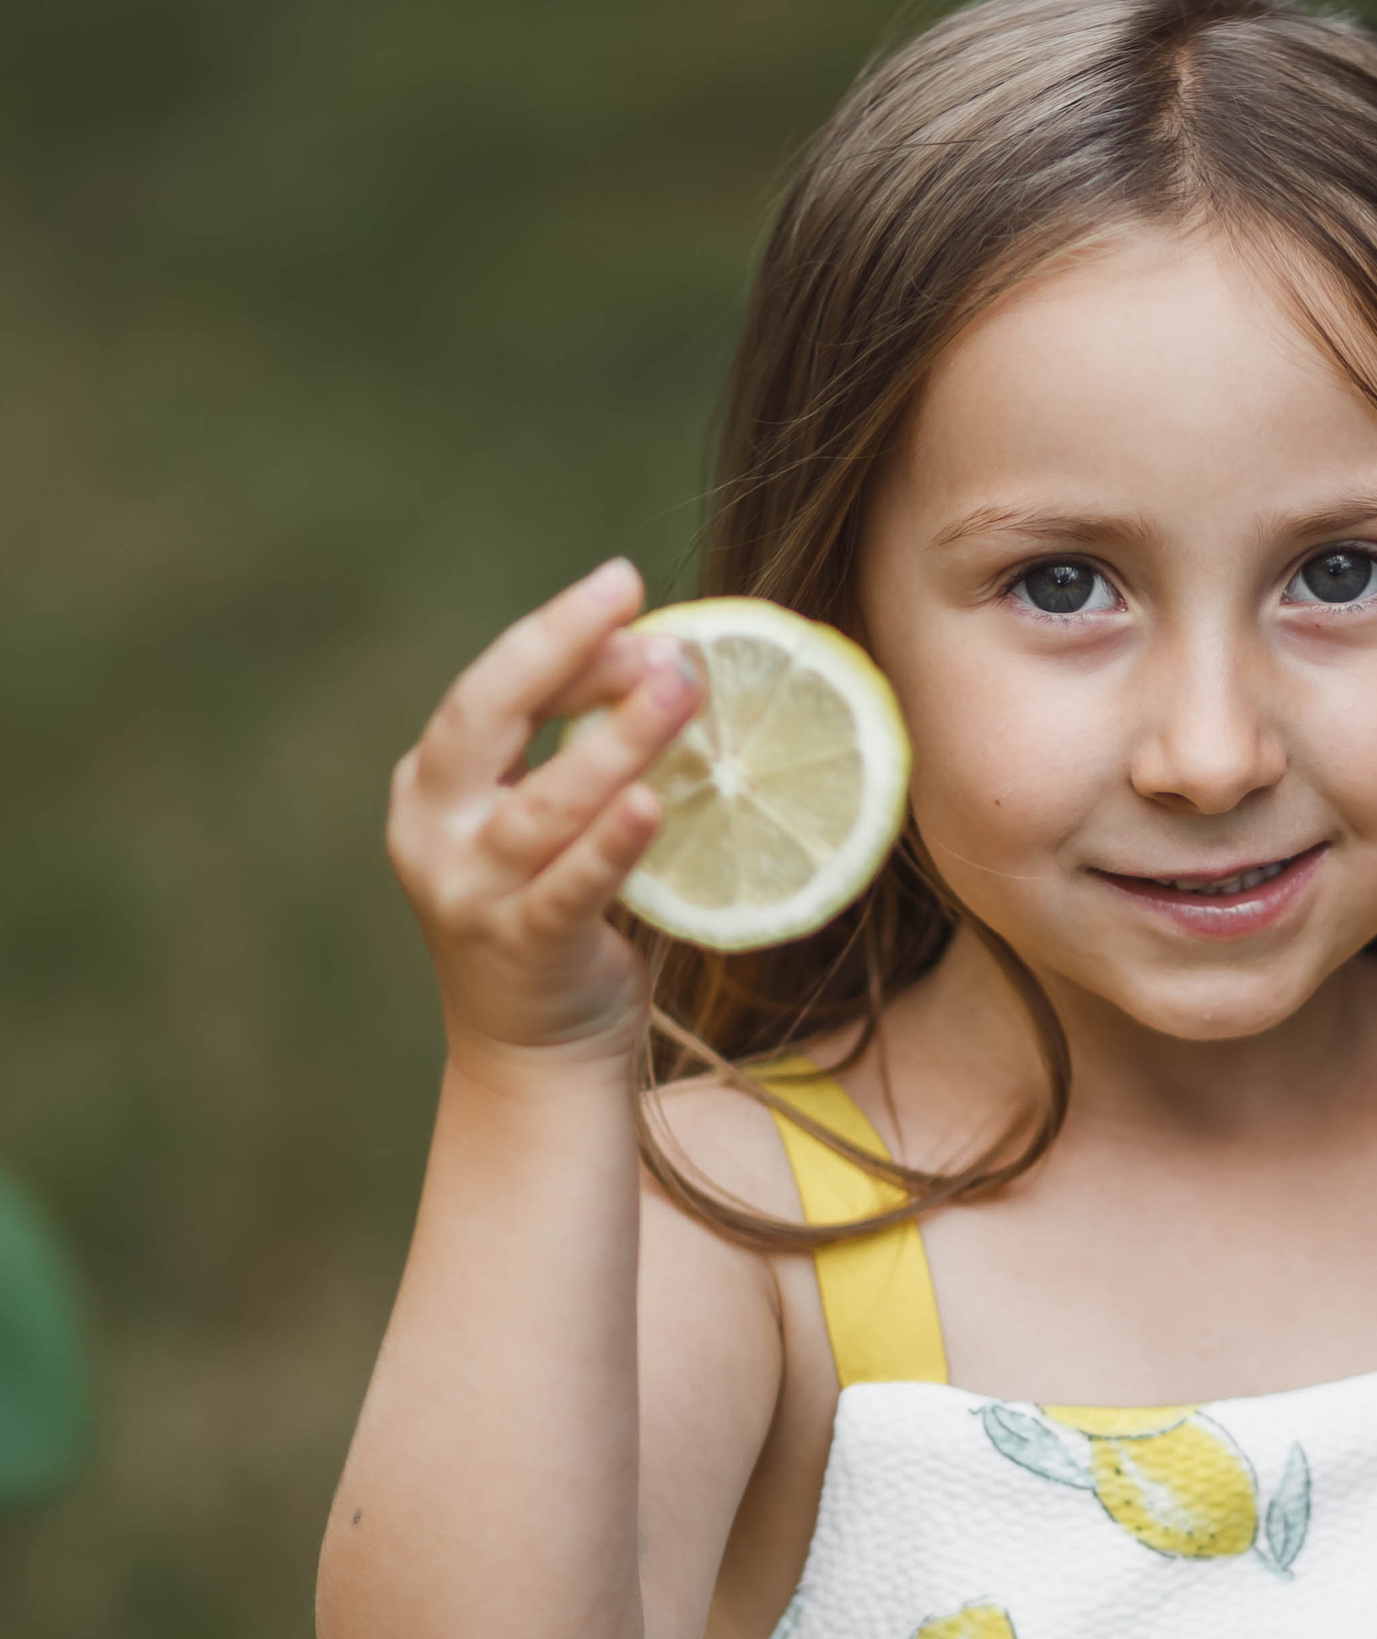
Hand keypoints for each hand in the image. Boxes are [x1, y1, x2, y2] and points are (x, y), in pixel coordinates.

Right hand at [387, 557, 702, 1061]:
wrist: (534, 1050)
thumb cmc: (555, 909)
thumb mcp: (549, 817)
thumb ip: (581, 745)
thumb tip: (663, 653)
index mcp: (434, 782)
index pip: (494, 689)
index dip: (558, 636)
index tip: (625, 588)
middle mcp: (435, 831)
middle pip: (487, 719)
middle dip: (562, 653)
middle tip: (636, 603)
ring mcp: (469, 894)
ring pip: (542, 804)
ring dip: (615, 740)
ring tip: (680, 687)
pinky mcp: (519, 948)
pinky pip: (568, 889)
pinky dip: (609, 845)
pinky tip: (648, 803)